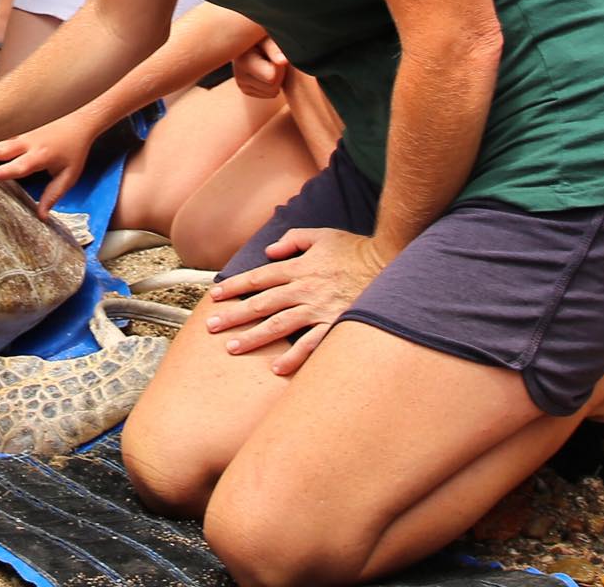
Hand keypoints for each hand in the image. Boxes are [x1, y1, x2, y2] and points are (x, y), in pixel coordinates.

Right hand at [0, 109, 101, 212]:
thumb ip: (54, 195)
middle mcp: (29, 142)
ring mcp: (25, 131)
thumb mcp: (69, 176)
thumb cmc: (74, 150)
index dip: (2, 171)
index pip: (18, 166)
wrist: (80, 120)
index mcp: (40, 156)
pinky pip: (6, 132)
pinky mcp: (23, 125)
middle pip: (3, 147)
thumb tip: (41, 216)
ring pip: (2, 137)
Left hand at [206, 228, 386, 375]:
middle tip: (212, 327)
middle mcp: (304, 289)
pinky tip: (276, 369)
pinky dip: (293, 358)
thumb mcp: (322, 235)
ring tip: (233, 348)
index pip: (257, 278)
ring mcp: (319, 309)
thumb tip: (270, 251)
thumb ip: (293, 239)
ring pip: (279, 325)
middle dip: (234, 316)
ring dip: (254, 338)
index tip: (215, 297)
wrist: (392, 264)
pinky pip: (311, 345)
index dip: (234, 287)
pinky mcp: (336, 325)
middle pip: (261, 303)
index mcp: (298, 268)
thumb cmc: (356, 250)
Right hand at [231, 36, 291, 99]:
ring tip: (270, 62)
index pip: (271, 77)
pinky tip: (267, 69)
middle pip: (273, 88)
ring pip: (272, 93)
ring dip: (277, 79)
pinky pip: (269, 94)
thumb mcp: (268, 36)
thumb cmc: (262, 35)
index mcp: (243, 61)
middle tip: (275, 58)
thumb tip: (283, 61)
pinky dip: (273, 84)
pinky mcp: (246, 90)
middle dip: (279, 74)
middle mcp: (238, 76)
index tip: (277, 53)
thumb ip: (275, 48)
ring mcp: (241, 85)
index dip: (280, 66)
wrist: (252, 38)